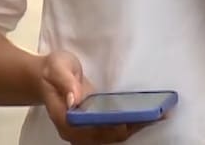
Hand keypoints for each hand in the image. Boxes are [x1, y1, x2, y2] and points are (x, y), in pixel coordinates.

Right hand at [38, 51, 152, 143]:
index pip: (93, 130)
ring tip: (157, 116)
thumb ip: (66, 82)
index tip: (131, 120)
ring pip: (112, 135)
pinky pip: (113, 128)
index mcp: (65, 119)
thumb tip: (75, 101)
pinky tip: (146, 115)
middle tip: (156, 115)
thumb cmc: (52, 70)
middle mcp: (75, 130)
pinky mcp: (93, 124)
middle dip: (131, 127)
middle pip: (107, 136)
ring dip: (134, 127)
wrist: (46, 76)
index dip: (112, 127)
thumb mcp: (58, 68)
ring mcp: (85, 130)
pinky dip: (130, 123)